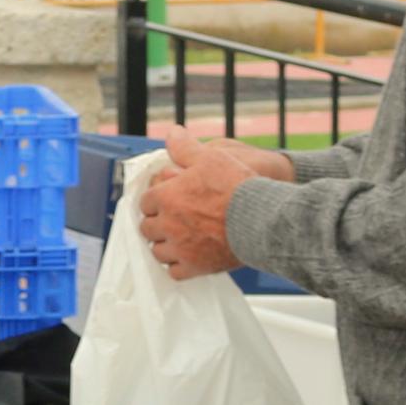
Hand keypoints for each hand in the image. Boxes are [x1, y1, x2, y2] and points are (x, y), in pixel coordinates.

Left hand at [137, 139, 289, 282]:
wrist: (260, 218)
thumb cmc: (236, 187)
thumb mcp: (211, 157)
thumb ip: (186, 147)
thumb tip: (172, 133)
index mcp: (165, 197)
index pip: (145, 202)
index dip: (155, 200)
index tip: (164, 200)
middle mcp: (167, 224)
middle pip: (147, 228)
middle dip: (156, 222)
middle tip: (169, 219)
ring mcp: (180, 248)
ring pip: (158, 251)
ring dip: (164, 245)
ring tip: (177, 238)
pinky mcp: (195, 267)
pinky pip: (174, 271)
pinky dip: (178, 265)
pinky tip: (187, 257)